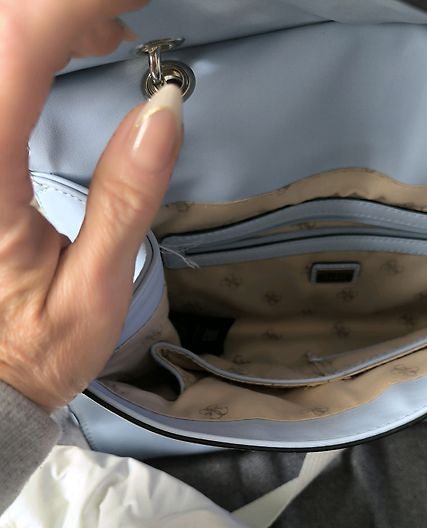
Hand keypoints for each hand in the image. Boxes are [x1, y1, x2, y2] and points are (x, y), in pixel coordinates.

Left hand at [0, 0, 182, 410]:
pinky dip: (33, 43)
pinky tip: (70, 49)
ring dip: (50, 19)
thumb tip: (163, 112)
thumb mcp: (92, 290)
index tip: (134, 1)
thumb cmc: (30, 348)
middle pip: (2, 23)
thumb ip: (125, 198)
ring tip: (111, 30)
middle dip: (68, 4)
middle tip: (131, 13)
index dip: (76, 2)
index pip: (18, 42)